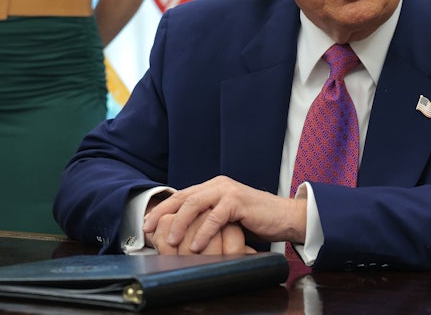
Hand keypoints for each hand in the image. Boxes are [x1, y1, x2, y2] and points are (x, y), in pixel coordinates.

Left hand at [142, 176, 307, 253]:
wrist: (283, 217)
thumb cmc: (256, 220)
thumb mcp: (226, 217)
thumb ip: (208, 217)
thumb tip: (183, 233)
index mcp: (213, 186)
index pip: (181, 195)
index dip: (163, 209)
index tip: (147, 224)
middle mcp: (218, 185)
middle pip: (183, 197)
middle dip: (163, 214)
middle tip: (149, 230)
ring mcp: (228, 191)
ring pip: (195, 204)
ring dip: (180, 224)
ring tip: (170, 241)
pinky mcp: (238, 201)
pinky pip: (215, 217)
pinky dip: (203, 232)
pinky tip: (195, 245)